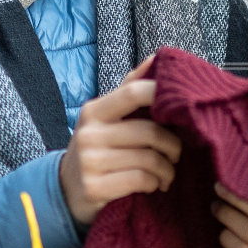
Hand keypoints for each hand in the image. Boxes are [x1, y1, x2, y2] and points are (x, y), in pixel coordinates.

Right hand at [58, 57, 182, 226]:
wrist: (66, 190)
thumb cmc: (98, 148)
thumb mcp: (107, 118)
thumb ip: (131, 90)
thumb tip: (158, 57)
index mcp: (94, 111)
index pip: (133, 92)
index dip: (162, 96)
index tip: (181, 109)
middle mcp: (88, 133)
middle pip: (149, 132)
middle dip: (173, 145)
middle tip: (177, 154)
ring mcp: (89, 161)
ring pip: (149, 159)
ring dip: (167, 169)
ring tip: (167, 173)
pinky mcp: (94, 187)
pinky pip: (141, 180)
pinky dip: (155, 183)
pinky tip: (154, 185)